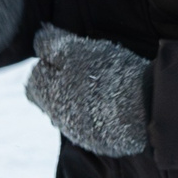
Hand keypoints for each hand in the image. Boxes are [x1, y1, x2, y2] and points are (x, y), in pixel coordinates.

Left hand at [25, 23, 148, 156]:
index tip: (62, 59)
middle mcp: (61, 119)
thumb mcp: (77, 50)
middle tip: (84, 71)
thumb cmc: (107, 75)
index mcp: (49, 95)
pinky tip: (118, 104)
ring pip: (74, 116)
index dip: (45, 70)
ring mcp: (83, 134)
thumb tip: (38, 34)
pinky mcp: (105, 144)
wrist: (144, 110)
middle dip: (62, 87)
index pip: (33, 85)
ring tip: (105, 86)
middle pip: (52, 102)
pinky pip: (96, 128)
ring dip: (83, 102)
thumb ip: (53, 43)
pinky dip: (102, 115)